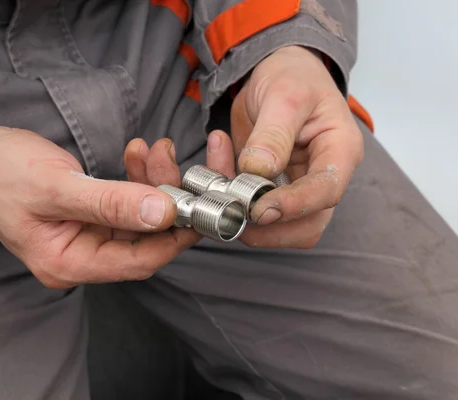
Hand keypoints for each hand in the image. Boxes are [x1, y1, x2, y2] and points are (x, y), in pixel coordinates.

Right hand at [0, 115, 201, 287]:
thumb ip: (110, 203)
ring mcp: (83, 238)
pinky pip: (123, 204)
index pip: (135, 262)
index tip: (197, 206)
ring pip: (137, 220)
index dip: (172, 238)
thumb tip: (163, 213)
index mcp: (67, 264)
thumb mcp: (57, 186)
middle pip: (142, 242)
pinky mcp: (87, 217)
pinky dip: (135, 180)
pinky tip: (138, 153)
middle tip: (171, 162)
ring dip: (152, 184)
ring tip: (154, 149)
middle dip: (164, 201)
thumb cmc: (1, 170)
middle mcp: (79, 258)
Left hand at [226, 45, 363, 247]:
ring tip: (219, 182)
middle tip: (231, 208)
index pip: (326, 192)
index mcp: (340, 150)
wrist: (277, 72)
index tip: (259, 209)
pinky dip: (232, 200)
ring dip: (245, 218)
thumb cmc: (292, 76)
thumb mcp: (283, 95)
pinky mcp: (274, 191)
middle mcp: (324, 176)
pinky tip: (217, 168)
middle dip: (268, 227)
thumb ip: (273, 134)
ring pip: (281, 228)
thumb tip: (259, 171)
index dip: (294, 206)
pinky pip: (254, 210)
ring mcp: (299, 187)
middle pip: (308, 225)